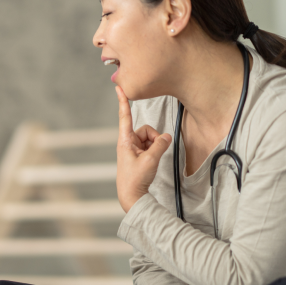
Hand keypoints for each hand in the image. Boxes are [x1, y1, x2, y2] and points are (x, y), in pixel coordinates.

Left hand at [116, 86, 171, 212]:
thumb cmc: (135, 179)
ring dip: (156, 146)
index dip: (123, 101)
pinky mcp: (138, 155)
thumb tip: (167, 137)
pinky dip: (155, 151)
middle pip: (146, 130)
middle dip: (155, 138)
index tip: (119, 87)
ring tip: (152, 160)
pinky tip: (153, 161)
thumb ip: (160, 145)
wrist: (132, 197)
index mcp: (125, 141)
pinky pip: (151, 146)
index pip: (125, 117)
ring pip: (150, 138)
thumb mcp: (150, 160)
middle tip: (155, 152)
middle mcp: (128, 142)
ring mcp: (133, 149)